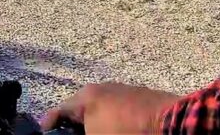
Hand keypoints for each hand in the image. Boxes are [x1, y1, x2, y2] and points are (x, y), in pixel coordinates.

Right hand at [40, 82, 178, 134]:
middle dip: (75, 125)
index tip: (44, 132)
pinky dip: (116, 121)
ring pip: (102, 109)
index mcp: (84, 97)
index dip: (49, 125)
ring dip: (97, 123)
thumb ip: (79, 131)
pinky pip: (121, 110)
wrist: (174, 123)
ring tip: (99, 133)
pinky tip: (122, 131)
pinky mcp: (143, 97)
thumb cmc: (128, 132)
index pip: (58, 112)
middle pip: (80, 110)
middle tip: (72, 134)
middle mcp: (100, 88)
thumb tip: (75, 127)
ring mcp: (123, 90)